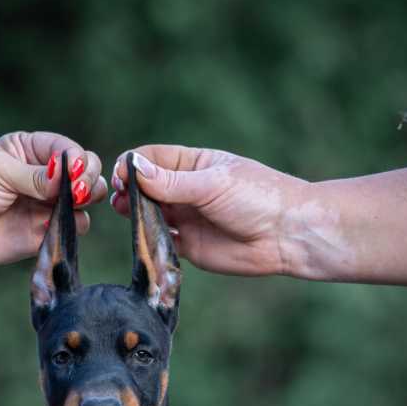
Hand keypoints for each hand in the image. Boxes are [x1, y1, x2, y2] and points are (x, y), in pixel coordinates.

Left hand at [0, 131, 106, 273]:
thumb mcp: (0, 170)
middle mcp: (44, 177)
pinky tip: (56, 225)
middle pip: (86, 173)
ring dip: (85, 202)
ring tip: (70, 204)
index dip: (79, 159)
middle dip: (89, 178)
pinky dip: (73, 227)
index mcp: (32, 151)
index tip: (75, 169)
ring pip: (86, 202)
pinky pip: (72, 229)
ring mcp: (46, 206)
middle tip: (78, 190)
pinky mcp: (44, 234)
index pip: (70, 150)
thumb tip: (72, 176)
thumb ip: (37, 175)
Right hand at [111, 145, 307, 277]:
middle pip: (145, 187)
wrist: (287, 235)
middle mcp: (186, 190)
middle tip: (119, 200)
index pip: (152, 158)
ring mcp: (186, 218)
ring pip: (149, 215)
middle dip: (129, 191)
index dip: (133, 165)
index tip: (122, 176)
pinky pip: (160, 243)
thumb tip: (134, 169)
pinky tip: (143, 239)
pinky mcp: (189, 246)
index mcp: (193, 164)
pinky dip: (148, 241)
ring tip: (125, 216)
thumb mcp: (212, 184)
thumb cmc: (257, 197)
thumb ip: (172, 182)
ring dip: (134, 215)